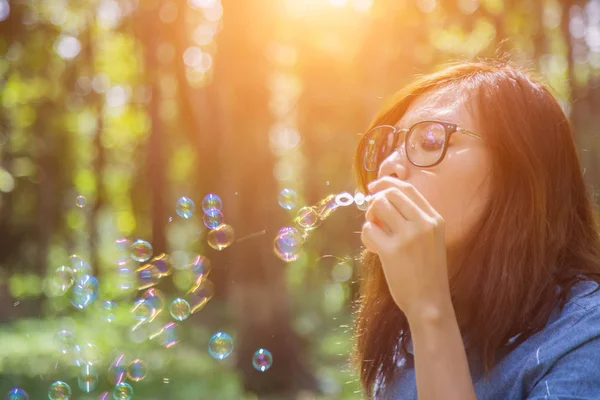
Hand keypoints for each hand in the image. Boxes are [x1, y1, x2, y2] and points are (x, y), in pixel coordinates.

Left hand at [361, 176, 451, 321]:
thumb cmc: (427, 273)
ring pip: (378, 206)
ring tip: (375, 233)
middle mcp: (424, 224)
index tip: (374, 187)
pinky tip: (374, 249)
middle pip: (390, 194)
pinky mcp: (391, 250)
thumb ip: (414, 220)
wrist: (430, 302)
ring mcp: (408, 236)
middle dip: (375, 201)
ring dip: (370, 217)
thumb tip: (383, 200)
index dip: (387, 183)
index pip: (408, 188)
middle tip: (373, 217)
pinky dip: (366, 236)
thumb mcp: (431, 240)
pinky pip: (368, 229)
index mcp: (435, 219)